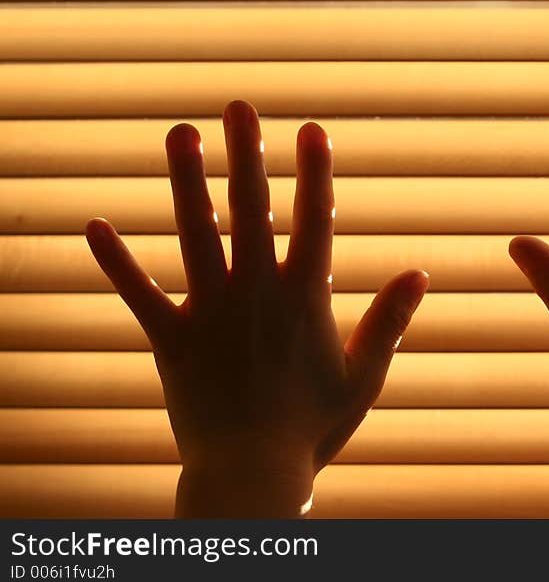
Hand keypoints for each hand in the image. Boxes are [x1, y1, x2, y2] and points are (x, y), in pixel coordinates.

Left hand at [86, 101, 429, 516]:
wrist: (253, 475)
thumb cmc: (315, 428)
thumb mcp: (364, 375)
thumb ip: (389, 321)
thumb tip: (420, 273)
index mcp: (304, 298)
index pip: (316, 220)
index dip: (315, 172)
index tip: (311, 129)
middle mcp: (255, 293)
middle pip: (250, 210)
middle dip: (246, 154)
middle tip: (237, 106)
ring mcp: (209, 312)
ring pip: (194, 235)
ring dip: (186, 181)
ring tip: (178, 134)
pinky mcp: (170, 340)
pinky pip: (138, 294)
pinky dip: (115, 260)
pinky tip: (95, 224)